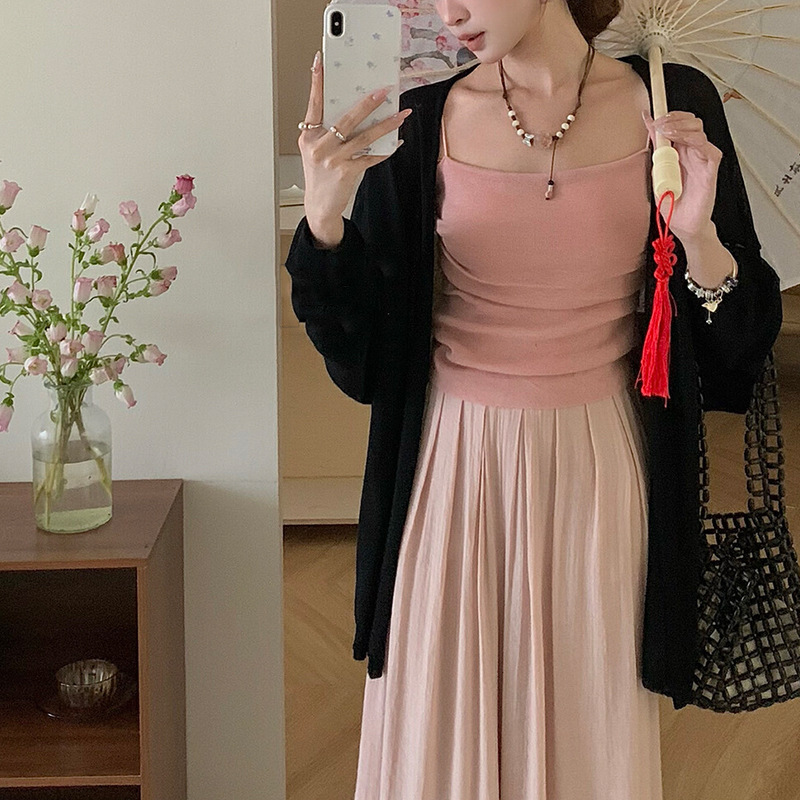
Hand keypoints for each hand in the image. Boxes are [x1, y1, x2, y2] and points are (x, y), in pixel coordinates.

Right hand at [299, 50, 412, 233]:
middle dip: (367, 103)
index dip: (317, 81)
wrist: (319, 206)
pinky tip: (397, 141)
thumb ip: (328, 132)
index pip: (314, 103)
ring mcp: (333, 159)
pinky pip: (371, 157)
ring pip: (364, 136)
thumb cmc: (320, 175)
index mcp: (309, 136)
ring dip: (386, 124)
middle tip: (384, 90)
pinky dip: (386, 149)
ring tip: (401, 114)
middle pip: (346, 118)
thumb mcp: (316, 151)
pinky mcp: (347, 172)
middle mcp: (319, 146)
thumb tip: (355, 111)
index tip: (320, 61)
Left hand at [642, 109, 722, 241]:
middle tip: (660, 123)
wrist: (682, 224)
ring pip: (698, 131)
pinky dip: (696, 142)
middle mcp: (692, 152)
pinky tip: (683, 143)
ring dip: (682, 127)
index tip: (652, 112)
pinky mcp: (710, 169)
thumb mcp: (657, 170)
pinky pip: (708, 149)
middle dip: (674, 117)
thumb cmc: (671, 200)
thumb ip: (655, 147)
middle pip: (691, 121)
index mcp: (679, 151)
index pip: (678, 123)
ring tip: (667, 131)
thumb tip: (648, 123)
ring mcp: (702, 159)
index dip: (668, 115)